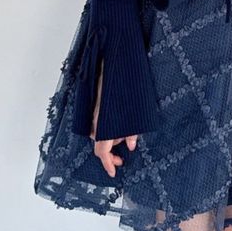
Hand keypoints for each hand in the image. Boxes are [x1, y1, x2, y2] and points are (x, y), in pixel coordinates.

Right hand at [88, 58, 137, 176]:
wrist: (115, 57)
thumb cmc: (126, 80)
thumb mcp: (136, 108)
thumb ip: (132, 128)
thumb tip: (132, 144)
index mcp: (103, 121)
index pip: (101, 150)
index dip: (107, 163)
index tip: (113, 173)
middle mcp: (96, 118)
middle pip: (101, 144)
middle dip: (112, 152)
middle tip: (124, 159)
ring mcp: (96, 110)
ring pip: (100, 133)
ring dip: (113, 139)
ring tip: (128, 136)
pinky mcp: (98, 104)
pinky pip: (100, 123)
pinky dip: (110, 128)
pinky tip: (121, 124)